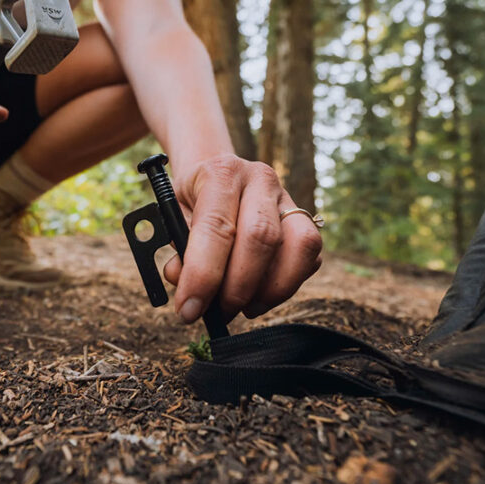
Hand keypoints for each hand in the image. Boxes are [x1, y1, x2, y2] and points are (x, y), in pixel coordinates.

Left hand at [162, 154, 322, 322]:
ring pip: (299, 247)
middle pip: (262, 237)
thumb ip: (179, 249)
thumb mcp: (173, 216)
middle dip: (239, 287)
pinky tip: (262, 292)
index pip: (216, 227)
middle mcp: (260, 180)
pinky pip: (310, 257)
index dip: (203, 275)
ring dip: (271, 290)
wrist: (217, 172)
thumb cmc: (193, 200)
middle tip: (220, 312)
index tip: (189, 309)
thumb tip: (184, 283)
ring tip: (244, 307)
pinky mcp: (305, 218)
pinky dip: (288, 284)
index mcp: (221, 173)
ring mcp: (287, 198)